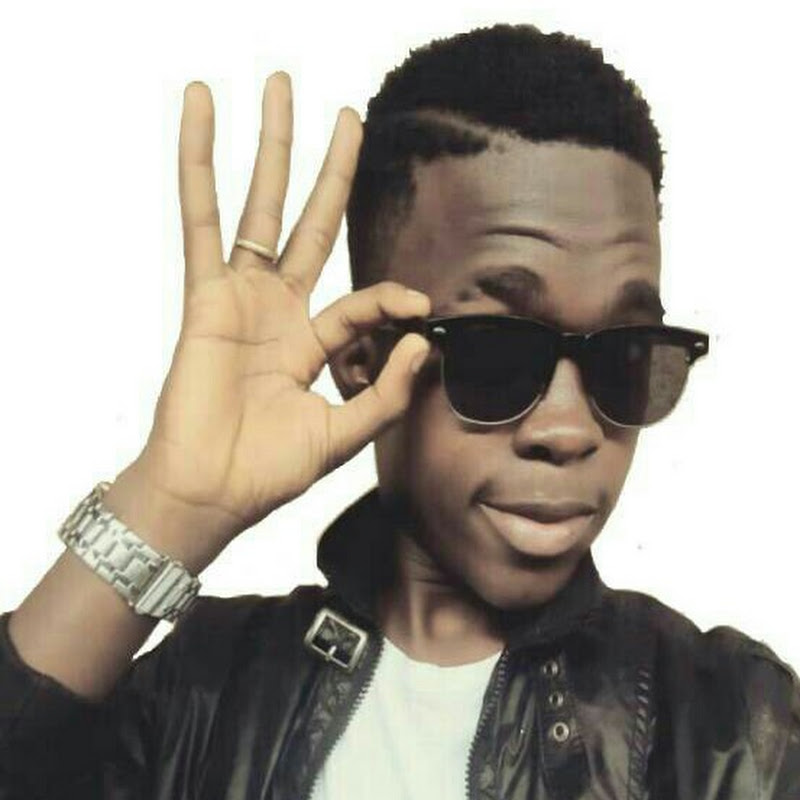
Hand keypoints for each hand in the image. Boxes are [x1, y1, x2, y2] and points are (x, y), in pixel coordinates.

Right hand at [127, 73, 429, 541]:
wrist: (212, 494)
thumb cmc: (268, 472)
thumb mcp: (343, 434)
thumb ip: (387, 393)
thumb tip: (423, 344)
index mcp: (309, 342)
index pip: (360, 301)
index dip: (391, 297)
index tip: (418, 306)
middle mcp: (276, 310)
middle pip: (310, 223)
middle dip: (328, 171)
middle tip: (348, 116)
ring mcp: (240, 296)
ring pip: (258, 206)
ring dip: (269, 146)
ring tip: (278, 86)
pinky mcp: (205, 297)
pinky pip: (202, 221)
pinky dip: (200, 166)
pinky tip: (202, 113)